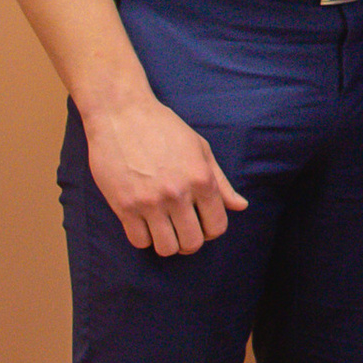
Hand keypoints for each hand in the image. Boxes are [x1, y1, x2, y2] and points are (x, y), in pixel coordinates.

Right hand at [84, 91, 247, 258]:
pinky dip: (144, 238)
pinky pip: (139, 241)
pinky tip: (144, 223)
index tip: (202, 224)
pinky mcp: (124, 206)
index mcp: (201, 179)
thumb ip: (220, 182)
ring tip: (163, 228)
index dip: (211, 230)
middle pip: (192, 243)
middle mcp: (178, 193)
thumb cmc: (163, 127)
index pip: (217, 226)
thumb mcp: (200, 148)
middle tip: (182, 230)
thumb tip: (241, 206)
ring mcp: (150, 201)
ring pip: (166, 248)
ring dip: (167, 243)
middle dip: (190, 242)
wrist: (121, 114)